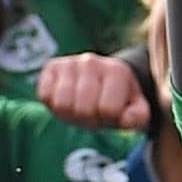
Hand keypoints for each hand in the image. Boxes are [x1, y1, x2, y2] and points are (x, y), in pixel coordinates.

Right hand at [35, 52, 151, 131]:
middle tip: (93, 112)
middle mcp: (92, 61)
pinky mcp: (51, 67)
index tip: (110, 112)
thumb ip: (137, 117)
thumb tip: (125, 120)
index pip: (107, 110)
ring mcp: (70, 63)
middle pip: (83, 109)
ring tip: (79, 107)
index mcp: (116, 71)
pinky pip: (44, 95)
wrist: (100, 80)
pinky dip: (52, 104)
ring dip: (69, 114)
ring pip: (61, 103)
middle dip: (88, 119)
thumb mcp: (136, 109)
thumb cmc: (118, 99)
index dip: (108, 119)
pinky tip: (65, 98)